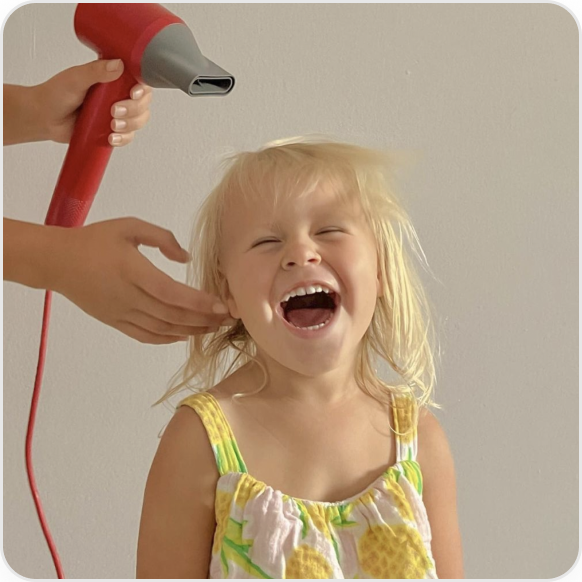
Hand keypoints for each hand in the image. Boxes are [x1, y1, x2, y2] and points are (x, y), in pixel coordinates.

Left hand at [33, 58, 151, 146]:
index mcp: (113, 78)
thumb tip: (118, 65)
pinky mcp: (112, 130)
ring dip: (130, 125)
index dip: (142, 90)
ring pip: (139, 121)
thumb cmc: (56, 94)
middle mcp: (118, 95)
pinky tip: (111, 137)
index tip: (133, 94)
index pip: (139, 82)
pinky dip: (123, 138)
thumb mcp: (75, 78)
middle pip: (143, 104)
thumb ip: (96, 71)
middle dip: (134, 110)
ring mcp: (117, 114)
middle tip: (114, 111)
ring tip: (111, 125)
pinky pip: (128, 137)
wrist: (44, 117)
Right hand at [49, 217, 236, 344]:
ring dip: (190, 330)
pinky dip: (167, 338)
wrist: (57, 262)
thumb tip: (186, 259)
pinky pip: (145, 335)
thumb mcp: (129, 226)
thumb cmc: (95, 240)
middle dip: (203, 319)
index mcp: (133, 270)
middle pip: (172, 314)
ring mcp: (121, 313)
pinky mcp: (115, 322)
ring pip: (162, 328)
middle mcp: (129, 296)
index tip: (222, 306)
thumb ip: (162, 238)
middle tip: (228, 319)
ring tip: (213, 328)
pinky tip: (184, 335)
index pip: (171, 292)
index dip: (198, 302)